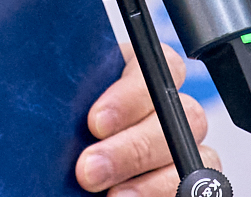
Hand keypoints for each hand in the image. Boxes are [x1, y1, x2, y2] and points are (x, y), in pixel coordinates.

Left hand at [74, 40, 220, 196]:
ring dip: (152, 182)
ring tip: (113, 196)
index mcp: (146, 75)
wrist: (79, 163)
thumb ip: (72, 101)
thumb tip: (55, 110)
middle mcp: (175, 108)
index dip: (131, 96)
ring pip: (195, 158)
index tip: (95, 123)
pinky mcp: (194, 184)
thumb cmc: (67, 131)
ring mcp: (190, 147)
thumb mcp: (69, 106)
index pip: (161, 66)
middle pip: (182, 117)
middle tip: (89, 169)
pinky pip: (195, 192)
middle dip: (134, 148)